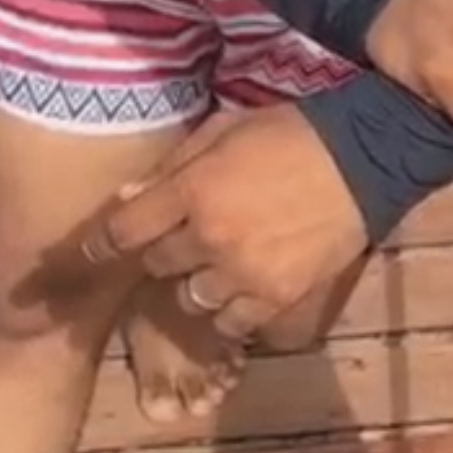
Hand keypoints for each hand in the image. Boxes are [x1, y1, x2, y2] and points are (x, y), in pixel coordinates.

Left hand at [82, 106, 366, 339]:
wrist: (361, 160)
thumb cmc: (289, 134)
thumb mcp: (226, 130)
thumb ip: (175, 165)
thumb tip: (127, 197)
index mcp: (196, 191)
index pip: (127, 229)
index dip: (102, 241)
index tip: (90, 249)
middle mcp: (210, 239)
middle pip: (159, 265)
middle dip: (166, 251)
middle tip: (186, 237)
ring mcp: (243, 275)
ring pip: (192, 299)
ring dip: (199, 282)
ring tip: (220, 262)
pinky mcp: (275, 299)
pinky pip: (232, 322)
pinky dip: (232, 308)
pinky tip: (246, 285)